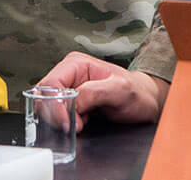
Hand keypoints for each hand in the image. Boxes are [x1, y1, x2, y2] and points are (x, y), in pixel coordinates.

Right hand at [37, 52, 168, 131]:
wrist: (145, 102)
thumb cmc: (136, 92)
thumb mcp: (119, 90)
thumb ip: (94, 93)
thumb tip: (72, 103)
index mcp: (76, 64)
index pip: (52, 83)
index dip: (55, 104)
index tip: (67, 122)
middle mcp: (69, 73)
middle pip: (45, 94)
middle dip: (56, 113)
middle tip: (74, 126)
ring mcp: (69, 87)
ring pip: (49, 105)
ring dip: (61, 119)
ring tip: (80, 124)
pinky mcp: (72, 101)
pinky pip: (58, 113)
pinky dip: (66, 122)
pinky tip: (80, 123)